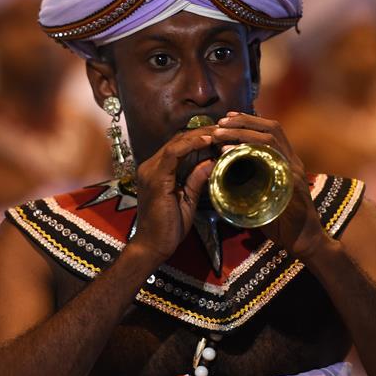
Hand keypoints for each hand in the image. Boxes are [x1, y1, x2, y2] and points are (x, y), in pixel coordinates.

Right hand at [128, 127, 215, 262]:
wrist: (153, 246)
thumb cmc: (168, 227)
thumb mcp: (187, 198)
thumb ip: (196, 178)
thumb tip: (211, 162)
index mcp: (156, 171)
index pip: (178, 145)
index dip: (199, 137)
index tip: (220, 135)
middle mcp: (150, 167)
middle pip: (178, 139)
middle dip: (202, 132)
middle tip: (225, 129)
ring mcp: (150, 171)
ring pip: (176, 142)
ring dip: (200, 135)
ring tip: (220, 132)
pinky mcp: (155, 179)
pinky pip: (173, 154)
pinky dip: (191, 144)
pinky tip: (208, 141)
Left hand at [213, 112, 329, 257]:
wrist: (304, 242)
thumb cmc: (281, 222)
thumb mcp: (263, 195)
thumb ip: (250, 181)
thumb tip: (226, 172)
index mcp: (286, 161)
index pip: (271, 130)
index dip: (249, 121)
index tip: (228, 118)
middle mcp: (292, 161)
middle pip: (272, 127)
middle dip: (244, 121)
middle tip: (221, 121)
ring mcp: (294, 170)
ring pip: (270, 139)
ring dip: (242, 132)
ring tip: (221, 133)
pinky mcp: (292, 183)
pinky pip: (272, 160)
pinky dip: (249, 152)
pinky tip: (230, 153)